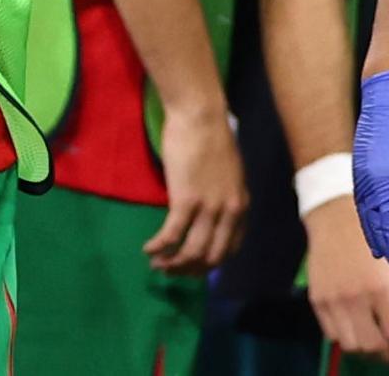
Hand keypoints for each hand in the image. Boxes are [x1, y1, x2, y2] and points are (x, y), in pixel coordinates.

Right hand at [143, 104, 247, 273]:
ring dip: (173, 263)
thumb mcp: (228, 172)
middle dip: (190, 269)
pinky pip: (172, 234)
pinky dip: (159, 246)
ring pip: (193, 251)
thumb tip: (209, 208)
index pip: (230, 249)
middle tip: (171, 271)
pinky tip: (148, 249)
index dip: (209, 262)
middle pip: (212, 256)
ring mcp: (209, 208)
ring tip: (156, 265)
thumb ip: (223, 195)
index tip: (192, 265)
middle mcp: (229, 213)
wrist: (201, 116)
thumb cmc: (211, 136)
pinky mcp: (186, 200)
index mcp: (241, 206)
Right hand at [304, 197, 388, 363]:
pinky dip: (346, 338)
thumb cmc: (375, 238)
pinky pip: (331, 334)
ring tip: (377, 341)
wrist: (335, 217)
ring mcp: (332, 299)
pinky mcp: (316, 298)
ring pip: (351, 345)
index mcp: (379, 289)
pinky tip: (357, 329)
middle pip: (373, 346)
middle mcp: (353, 298)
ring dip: (367, 349)